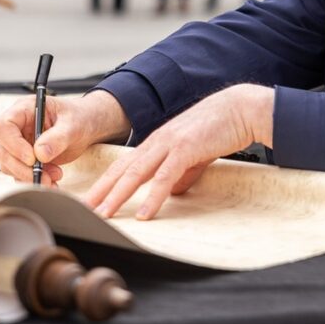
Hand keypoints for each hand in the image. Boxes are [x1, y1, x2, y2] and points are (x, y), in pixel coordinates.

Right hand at [0, 90, 130, 186]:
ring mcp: (19, 144)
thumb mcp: (73, 124)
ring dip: (30, 177)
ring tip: (54, 178)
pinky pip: (21, 174)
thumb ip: (58, 137)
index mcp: (25, 110)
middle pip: (5, 150)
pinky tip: (52, 182)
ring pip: (10, 165)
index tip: (32, 158)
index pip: (4, 126)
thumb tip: (40, 154)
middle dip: (23, 168)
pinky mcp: (25, 159)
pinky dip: (34, 181)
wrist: (86, 126)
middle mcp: (18, 127)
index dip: (13, 144)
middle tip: (46, 177)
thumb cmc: (79, 117)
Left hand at [82, 84, 273, 219]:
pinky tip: (144, 214)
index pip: (124, 164)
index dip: (106, 182)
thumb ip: (182, 172)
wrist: (241, 109)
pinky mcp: (186, 148)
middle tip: (83, 209)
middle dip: (101, 190)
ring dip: (118, 195)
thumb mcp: (196, 154)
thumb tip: (172, 191)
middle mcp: (158, 141)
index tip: (92, 199)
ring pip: (136, 172)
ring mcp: (170, 143)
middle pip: (122, 168)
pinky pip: (164, 177)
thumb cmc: (221, 127)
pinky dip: (152, 197)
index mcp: (158, 141)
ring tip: (104, 214)